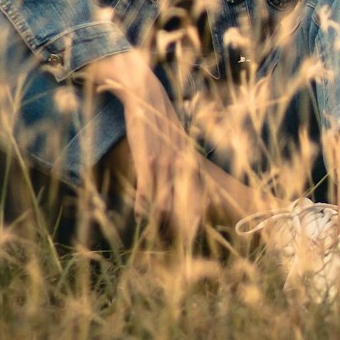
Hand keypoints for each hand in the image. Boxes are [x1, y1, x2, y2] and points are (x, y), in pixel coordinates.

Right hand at [85, 50, 205, 237]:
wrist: (146, 95)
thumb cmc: (159, 119)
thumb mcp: (176, 137)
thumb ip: (180, 156)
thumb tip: (182, 171)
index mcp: (188, 157)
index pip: (200, 189)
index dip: (201, 210)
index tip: (201, 230)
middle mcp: (180, 161)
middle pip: (186, 198)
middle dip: (185, 222)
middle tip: (184, 243)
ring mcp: (163, 160)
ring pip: (165, 197)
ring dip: (161, 219)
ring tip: (157, 236)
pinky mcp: (145, 157)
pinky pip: (145, 185)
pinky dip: (142, 203)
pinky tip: (138, 216)